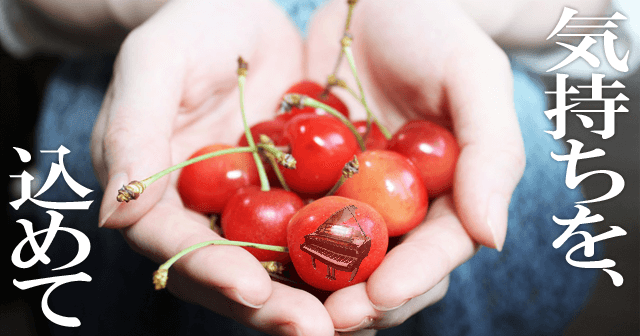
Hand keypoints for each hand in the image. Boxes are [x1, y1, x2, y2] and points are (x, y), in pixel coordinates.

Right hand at [91, 0, 334, 333]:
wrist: (241, 16)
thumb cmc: (190, 28)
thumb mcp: (155, 63)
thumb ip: (132, 132)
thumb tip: (111, 218)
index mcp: (152, 191)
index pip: (173, 242)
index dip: (209, 268)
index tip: (249, 287)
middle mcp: (199, 213)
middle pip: (227, 272)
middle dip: (269, 304)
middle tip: (314, 330)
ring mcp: (247, 211)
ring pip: (275, 267)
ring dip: (312, 297)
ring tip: (354, 319)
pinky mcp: (290, 199)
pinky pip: (313, 235)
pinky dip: (340, 258)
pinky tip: (376, 274)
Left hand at [305, 0, 524, 332]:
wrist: (373, 2)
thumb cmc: (434, 32)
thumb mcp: (473, 77)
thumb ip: (491, 153)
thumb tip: (493, 237)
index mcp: (449, 193)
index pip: (438, 248)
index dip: (413, 276)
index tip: (382, 296)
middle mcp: (400, 207)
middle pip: (387, 271)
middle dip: (362, 300)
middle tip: (329, 319)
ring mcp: (351, 198)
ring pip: (338, 260)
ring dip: (315, 289)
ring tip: (286, 305)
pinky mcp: (307, 183)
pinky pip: (291, 222)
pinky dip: (277, 246)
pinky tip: (252, 259)